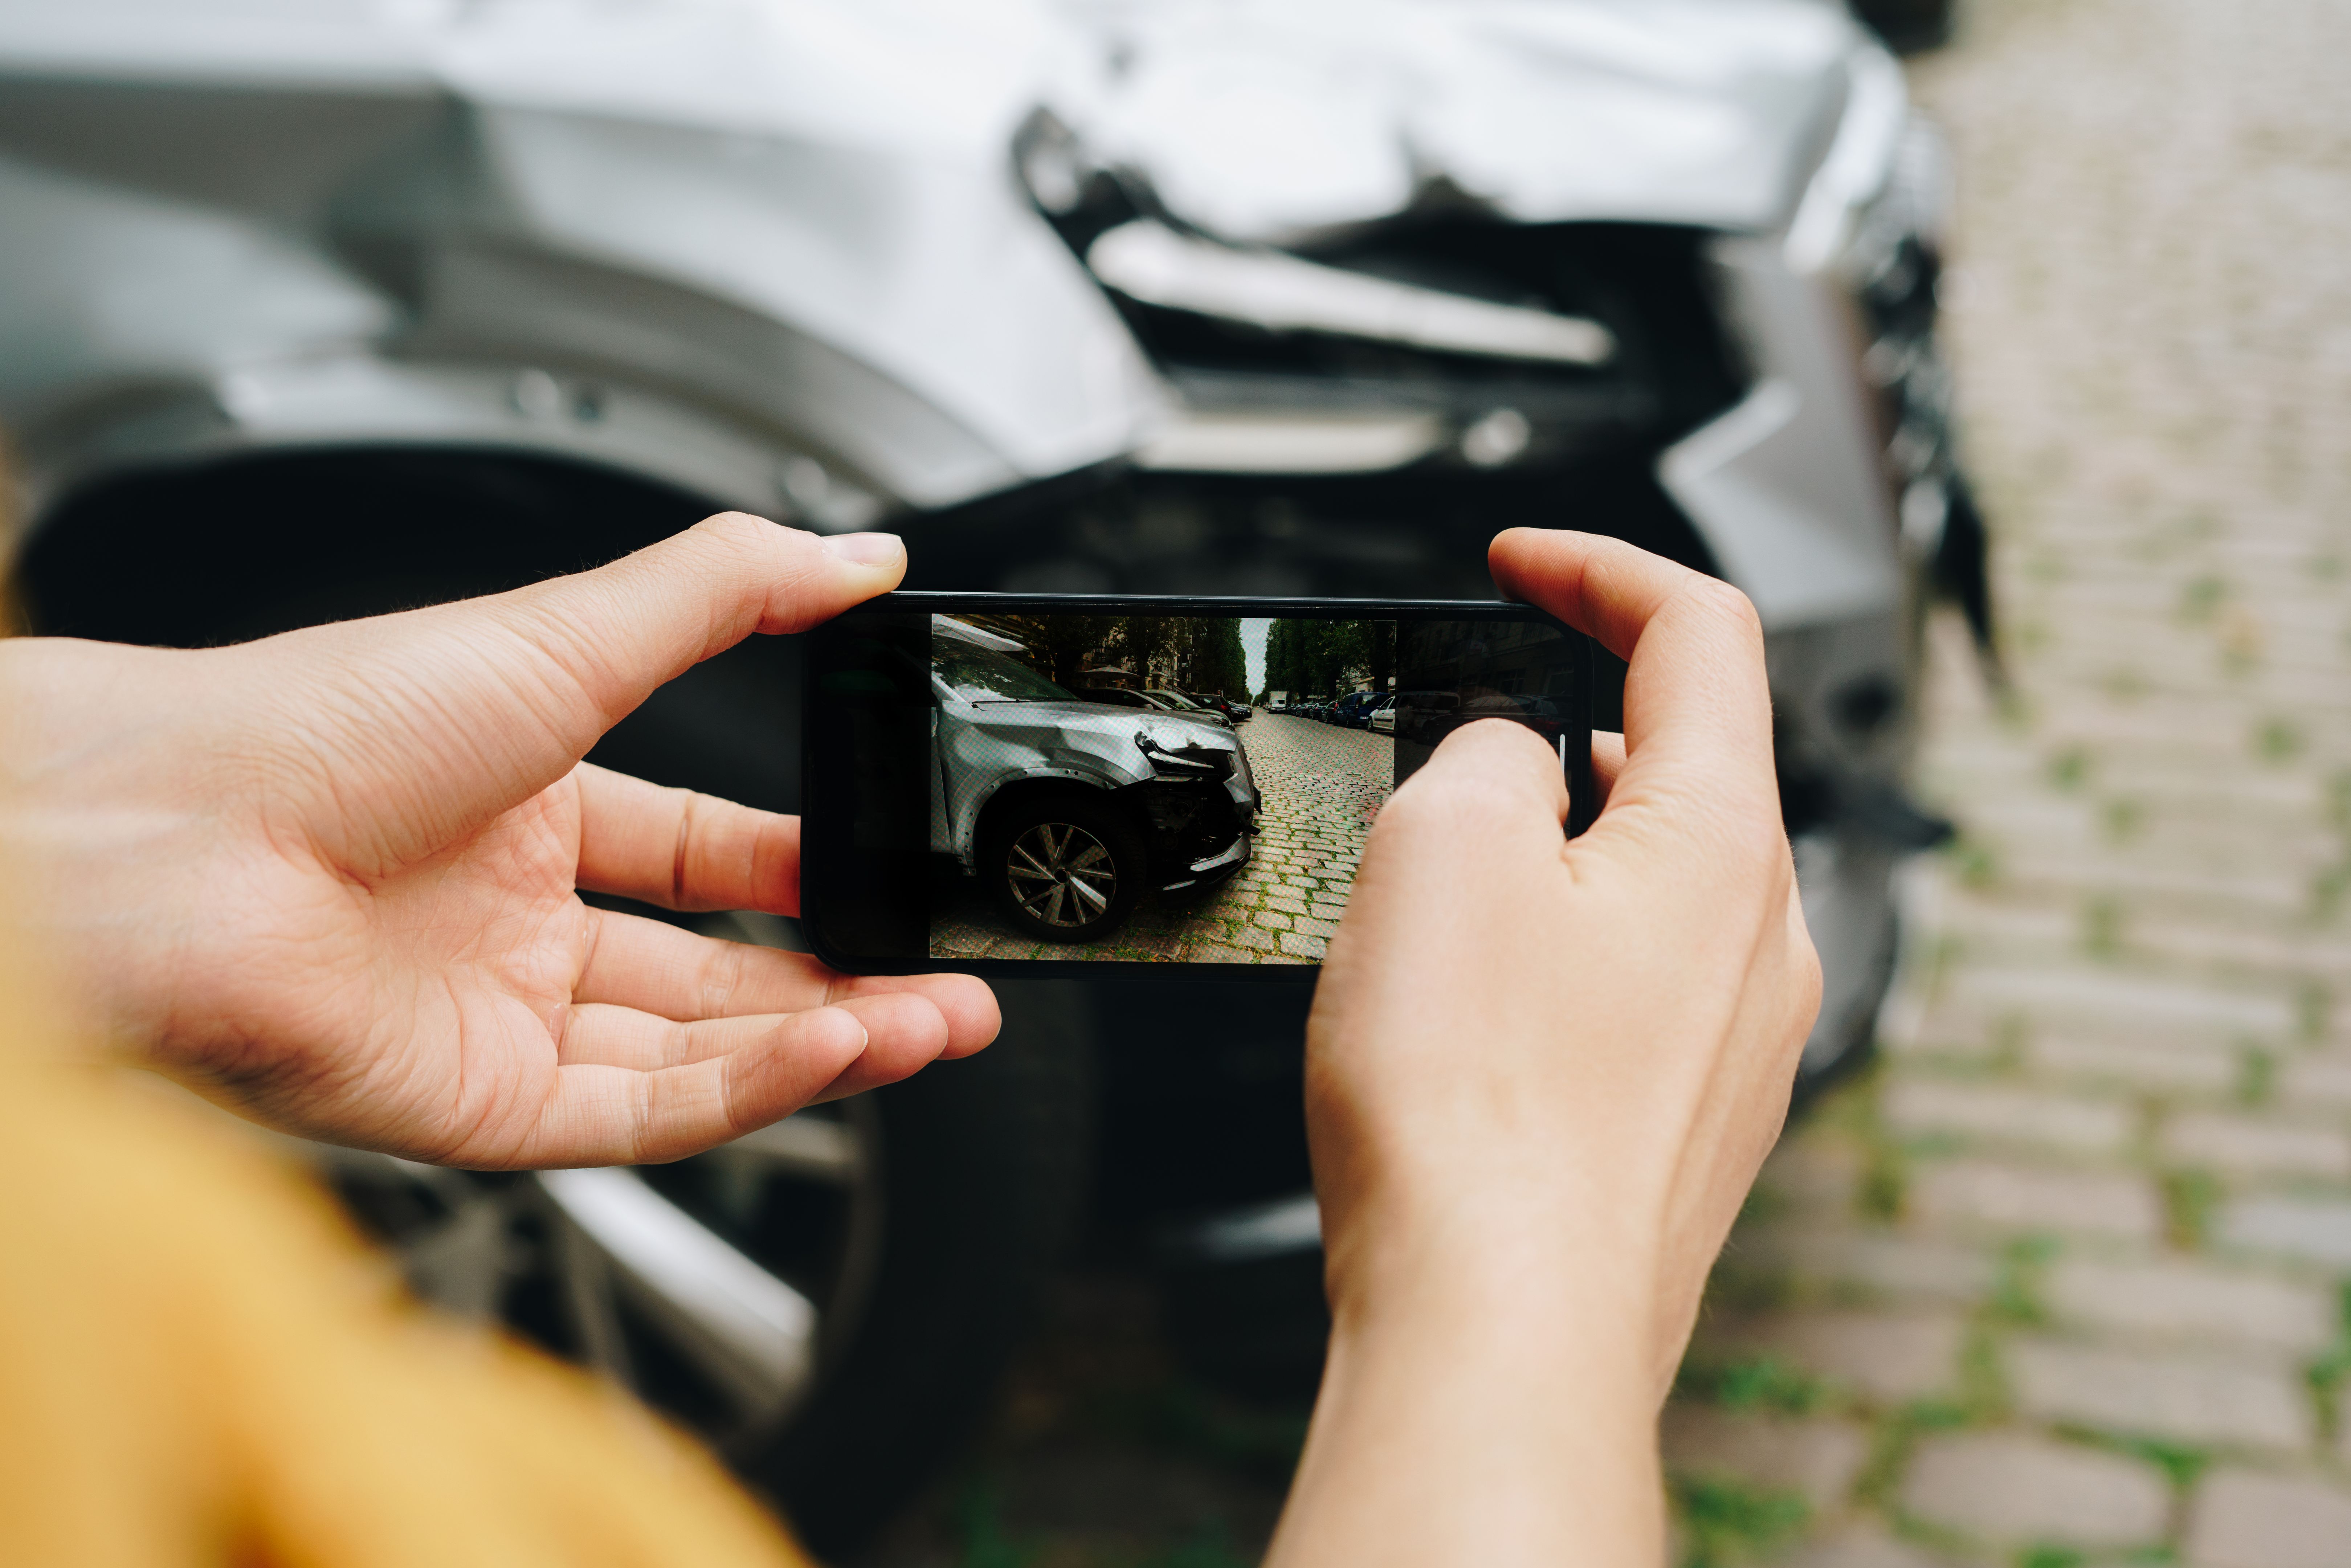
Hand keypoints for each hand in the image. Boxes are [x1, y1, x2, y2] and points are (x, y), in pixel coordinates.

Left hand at [0, 514, 996, 1168]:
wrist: (177, 839)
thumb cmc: (324, 724)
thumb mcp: (568, 633)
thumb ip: (725, 593)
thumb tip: (855, 556)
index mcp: (525, 810)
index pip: (699, 856)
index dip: (802, 872)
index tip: (889, 871)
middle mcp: (511, 923)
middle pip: (716, 971)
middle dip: (845, 978)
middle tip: (946, 981)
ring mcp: (497, 1020)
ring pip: (696, 1052)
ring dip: (825, 1041)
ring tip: (930, 1022)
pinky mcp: (480, 1110)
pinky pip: (644, 1113)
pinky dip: (749, 1089)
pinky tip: (833, 1050)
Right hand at [1269, 530, 1821, 1567]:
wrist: (1496, 1328)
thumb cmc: (1475, 1114)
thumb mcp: (1440, 849)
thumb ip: (1483, 752)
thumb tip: (1505, 758)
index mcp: (1724, 844)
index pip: (1700, 631)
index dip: (1599, 565)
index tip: (1522, 560)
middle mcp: (1760, 943)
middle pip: (1691, 760)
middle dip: (1572, 718)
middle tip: (1461, 740)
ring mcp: (1736, 1045)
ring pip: (1661, 882)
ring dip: (1560, 848)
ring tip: (1453, 883)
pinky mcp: (1687, 1126)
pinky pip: (1637, 989)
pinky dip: (1562, 952)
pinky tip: (1480, 1005)